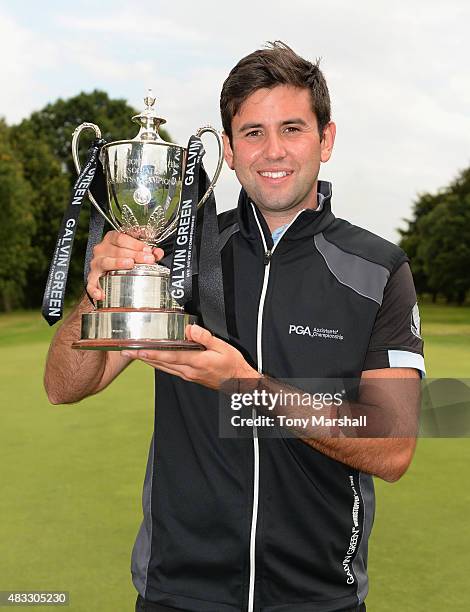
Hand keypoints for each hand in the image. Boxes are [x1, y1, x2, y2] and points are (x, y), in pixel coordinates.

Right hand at [87, 230, 163, 300]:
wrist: (109, 271)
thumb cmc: (124, 257)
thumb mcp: (136, 251)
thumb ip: (148, 251)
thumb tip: (158, 252)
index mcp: (111, 239)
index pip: (121, 237)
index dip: (135, 243)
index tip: (148, 250)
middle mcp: (101, 250)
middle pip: (117, 249)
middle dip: (134, 254)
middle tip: (148, 259)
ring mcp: (96, 264)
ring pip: (105, 262)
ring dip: (118, 263)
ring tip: (130, 264)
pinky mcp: (92, 278)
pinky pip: (91, 284)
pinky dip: (95, 289)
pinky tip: (101, 294)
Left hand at [122, 324, 260, 389]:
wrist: (240, 383)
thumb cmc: (233, 365)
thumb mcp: (223, 347)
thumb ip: (206, 338)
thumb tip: (191, 329)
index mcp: (196, 362)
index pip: (170, 357)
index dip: (153, 353)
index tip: (138, 350)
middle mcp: (189, 371)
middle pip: (161, 363)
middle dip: (142, 357)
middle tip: (126, 352)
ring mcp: (188, 375)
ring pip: (163, 367)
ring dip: (148, 361)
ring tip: (134, 355)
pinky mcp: (190, 377)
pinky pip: (170, 369)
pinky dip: (159, 364)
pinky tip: (154, 360)